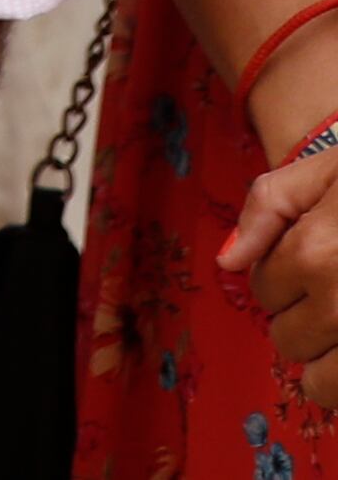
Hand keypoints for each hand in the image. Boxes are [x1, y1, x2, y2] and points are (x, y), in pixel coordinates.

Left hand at [227, 128, 337, 404]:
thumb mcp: (332, 169)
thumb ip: (269, 205)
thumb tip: (227, 261)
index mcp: (315, 254)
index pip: (264, 290)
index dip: (285, 273)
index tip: (318, 256)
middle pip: (287, 341)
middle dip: (304, 319)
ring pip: (322, 385)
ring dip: (330, 362)